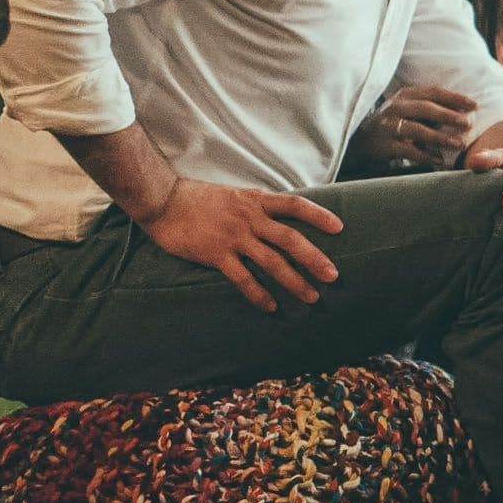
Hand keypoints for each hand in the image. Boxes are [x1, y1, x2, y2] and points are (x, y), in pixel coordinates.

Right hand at [141, 178, 344, 312]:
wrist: (162, 199)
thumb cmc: (198, 198)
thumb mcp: (235, 195)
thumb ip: (258, 208)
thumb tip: (280, 220)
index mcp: (256, 201)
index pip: (295, 205)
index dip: (319, 215)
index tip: (340, 228)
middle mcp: (250, 218)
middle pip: (291, 240)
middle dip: (315, 259)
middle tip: (334, 276)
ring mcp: (234, 237)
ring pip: (272, 262)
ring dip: (294, 282)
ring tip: (312, 297)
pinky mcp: (216, 254)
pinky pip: (244, 279)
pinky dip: (259, 294)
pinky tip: (271, 306)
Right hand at [349, 85, 475, 170]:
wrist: (362, 139)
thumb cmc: (396, 122)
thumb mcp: (412, 109)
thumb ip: (435, 109)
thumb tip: (467, 112)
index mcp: (407, 95)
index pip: (433, 92)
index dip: (454, 98)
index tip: (474, 105)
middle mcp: (396, 107)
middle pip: (425, 108)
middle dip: (448, 115)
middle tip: (467, 124)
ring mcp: (388, 125)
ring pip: (416, 129)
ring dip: (439, 137)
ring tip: (458, 145)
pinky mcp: (383, 144)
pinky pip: (406, 150)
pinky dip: (424, 155)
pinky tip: (439, 160)